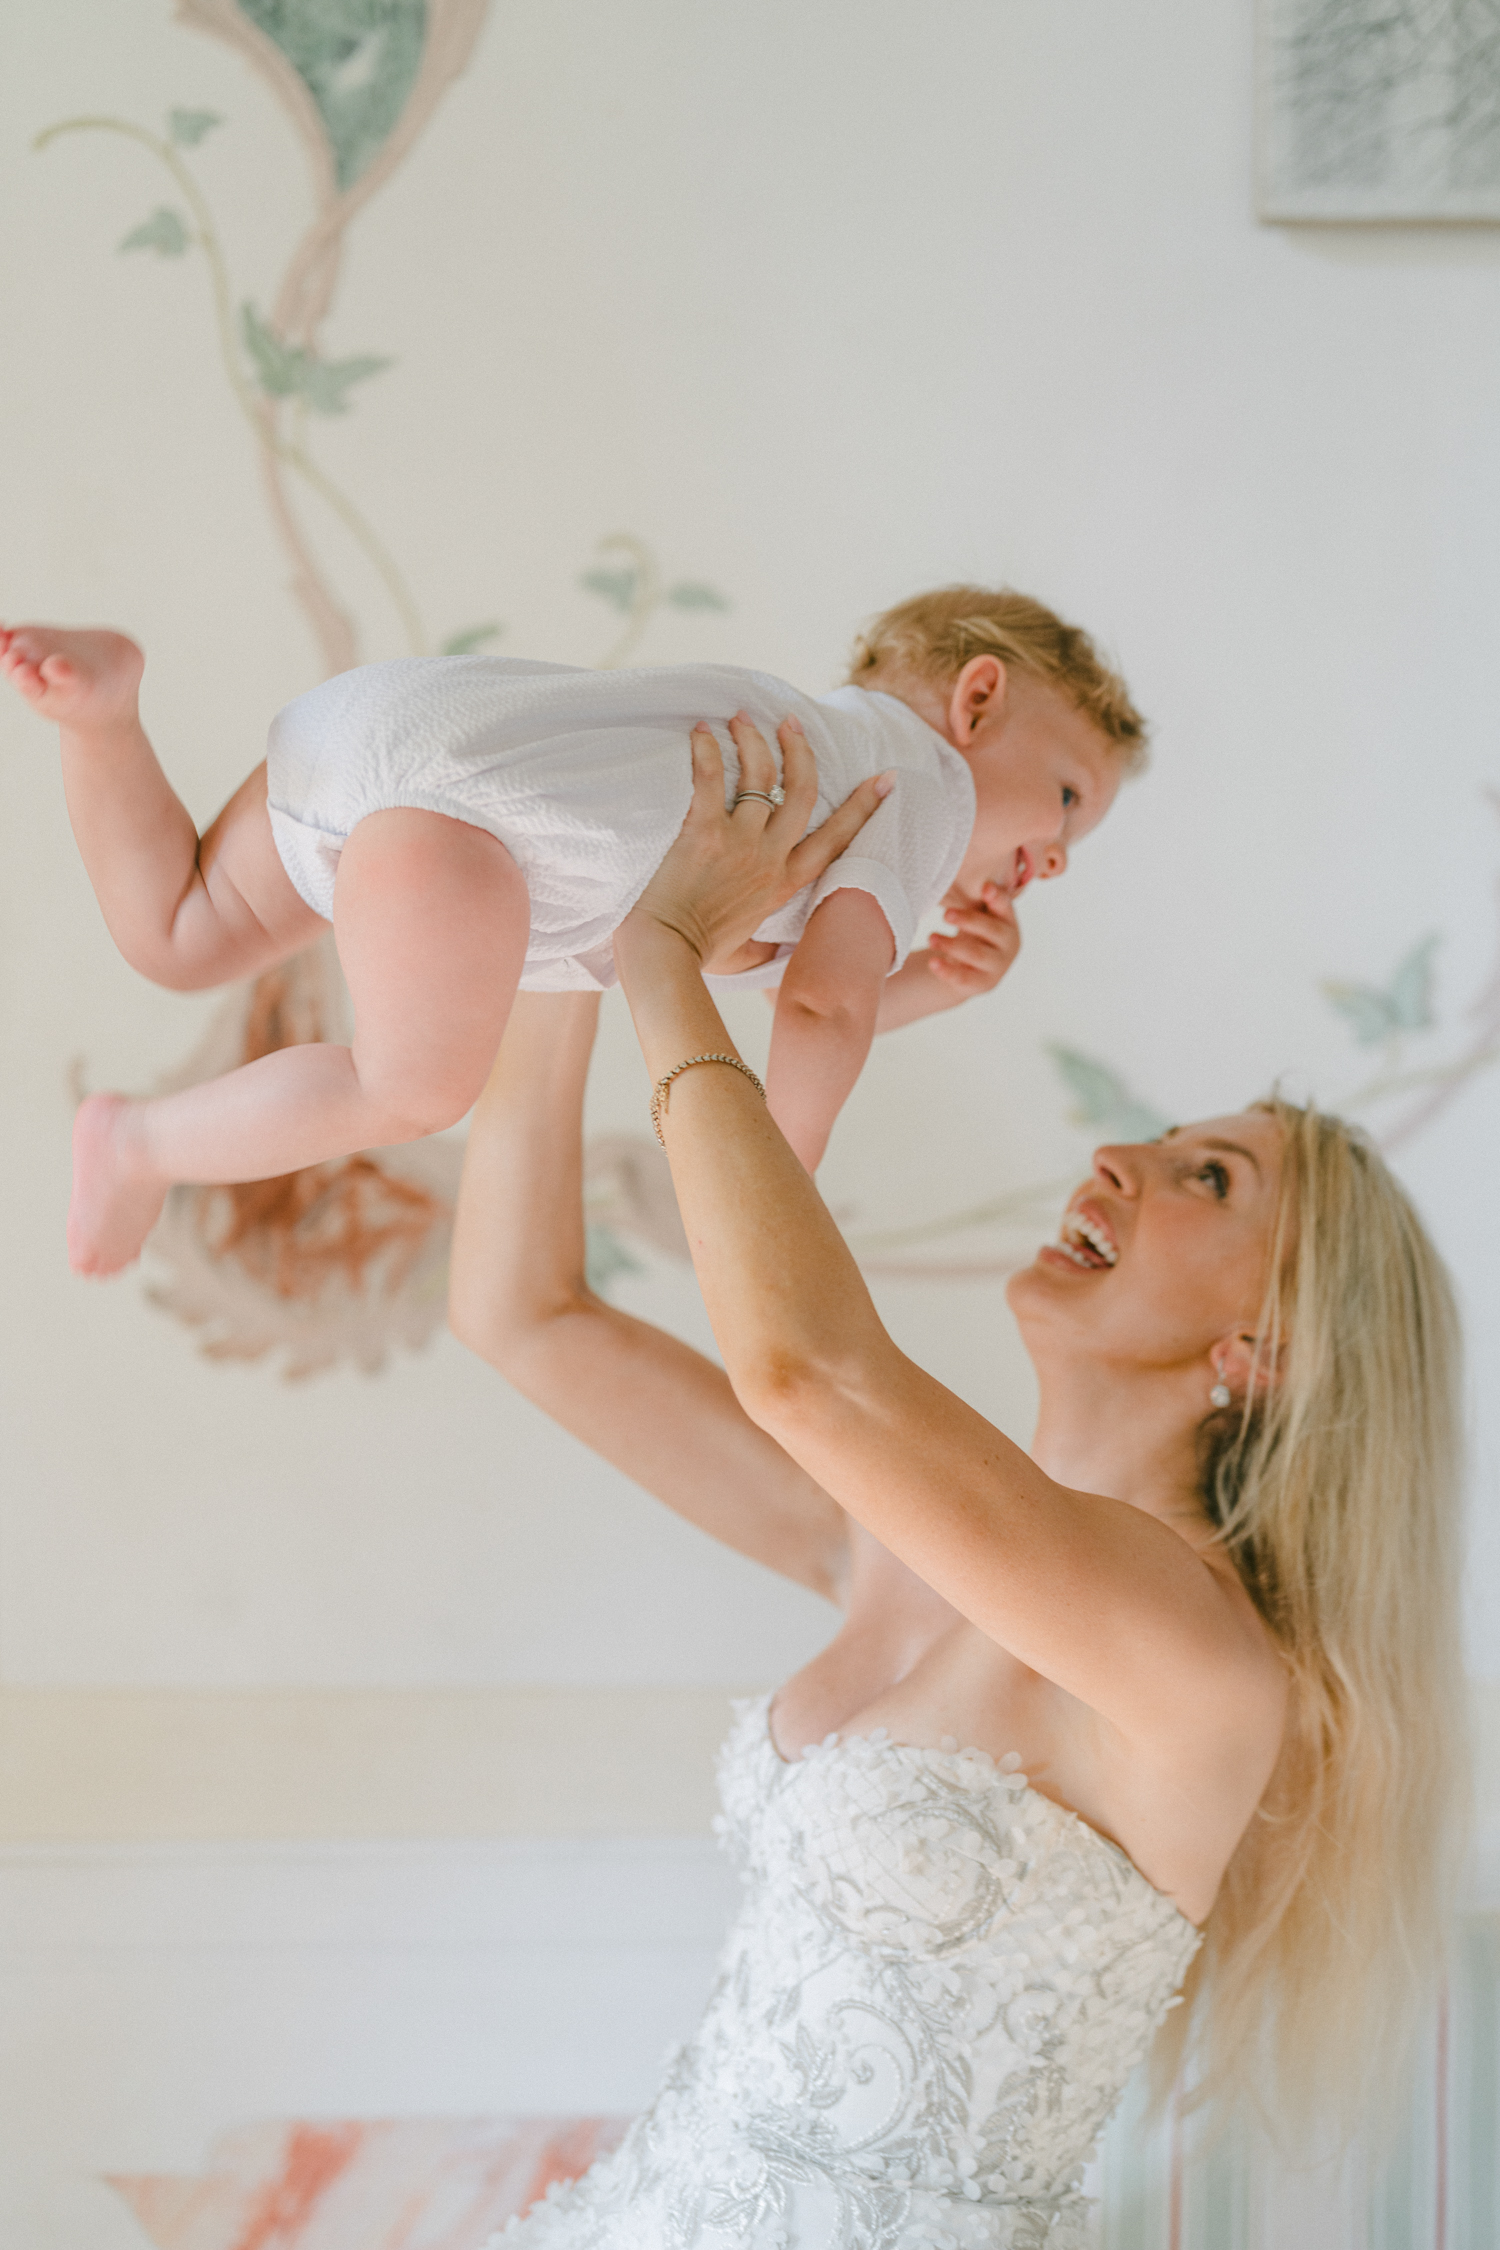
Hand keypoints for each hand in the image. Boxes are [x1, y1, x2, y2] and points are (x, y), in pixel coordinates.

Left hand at [627, 712, 890, 974]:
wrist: (666, 955)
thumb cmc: (700, 952)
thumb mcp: (749, 943)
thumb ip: (765, 926)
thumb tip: (770, 939)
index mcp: (786, 883)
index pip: (837, 837)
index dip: (864, 805)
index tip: (885, 777)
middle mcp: (771, 859)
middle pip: (804, 791)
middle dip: (801, 750)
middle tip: (791, 724)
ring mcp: (741, 844)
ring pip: (760, 775)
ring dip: (753, 739)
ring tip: (741, 718)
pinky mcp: (705, 834)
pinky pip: (712, 778)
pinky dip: (707, 749)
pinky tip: (700, 731)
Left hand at [925, 880, 1020, 997]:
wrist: (972, 969)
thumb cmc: (975, 933)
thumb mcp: (979, 915)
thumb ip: (977, 900)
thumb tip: (971, 880)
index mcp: (1009, 922)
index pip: (1005, 907)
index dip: (997, 898)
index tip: (985, 887)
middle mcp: (1009, 944)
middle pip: (991, 930)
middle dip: (968, 920)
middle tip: (945, 914)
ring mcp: (999, 966)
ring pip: (976, 954)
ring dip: (952, 944)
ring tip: (931, 937)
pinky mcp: (984, 984)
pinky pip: (965, 978)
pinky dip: (947, 970)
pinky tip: (933, 963)